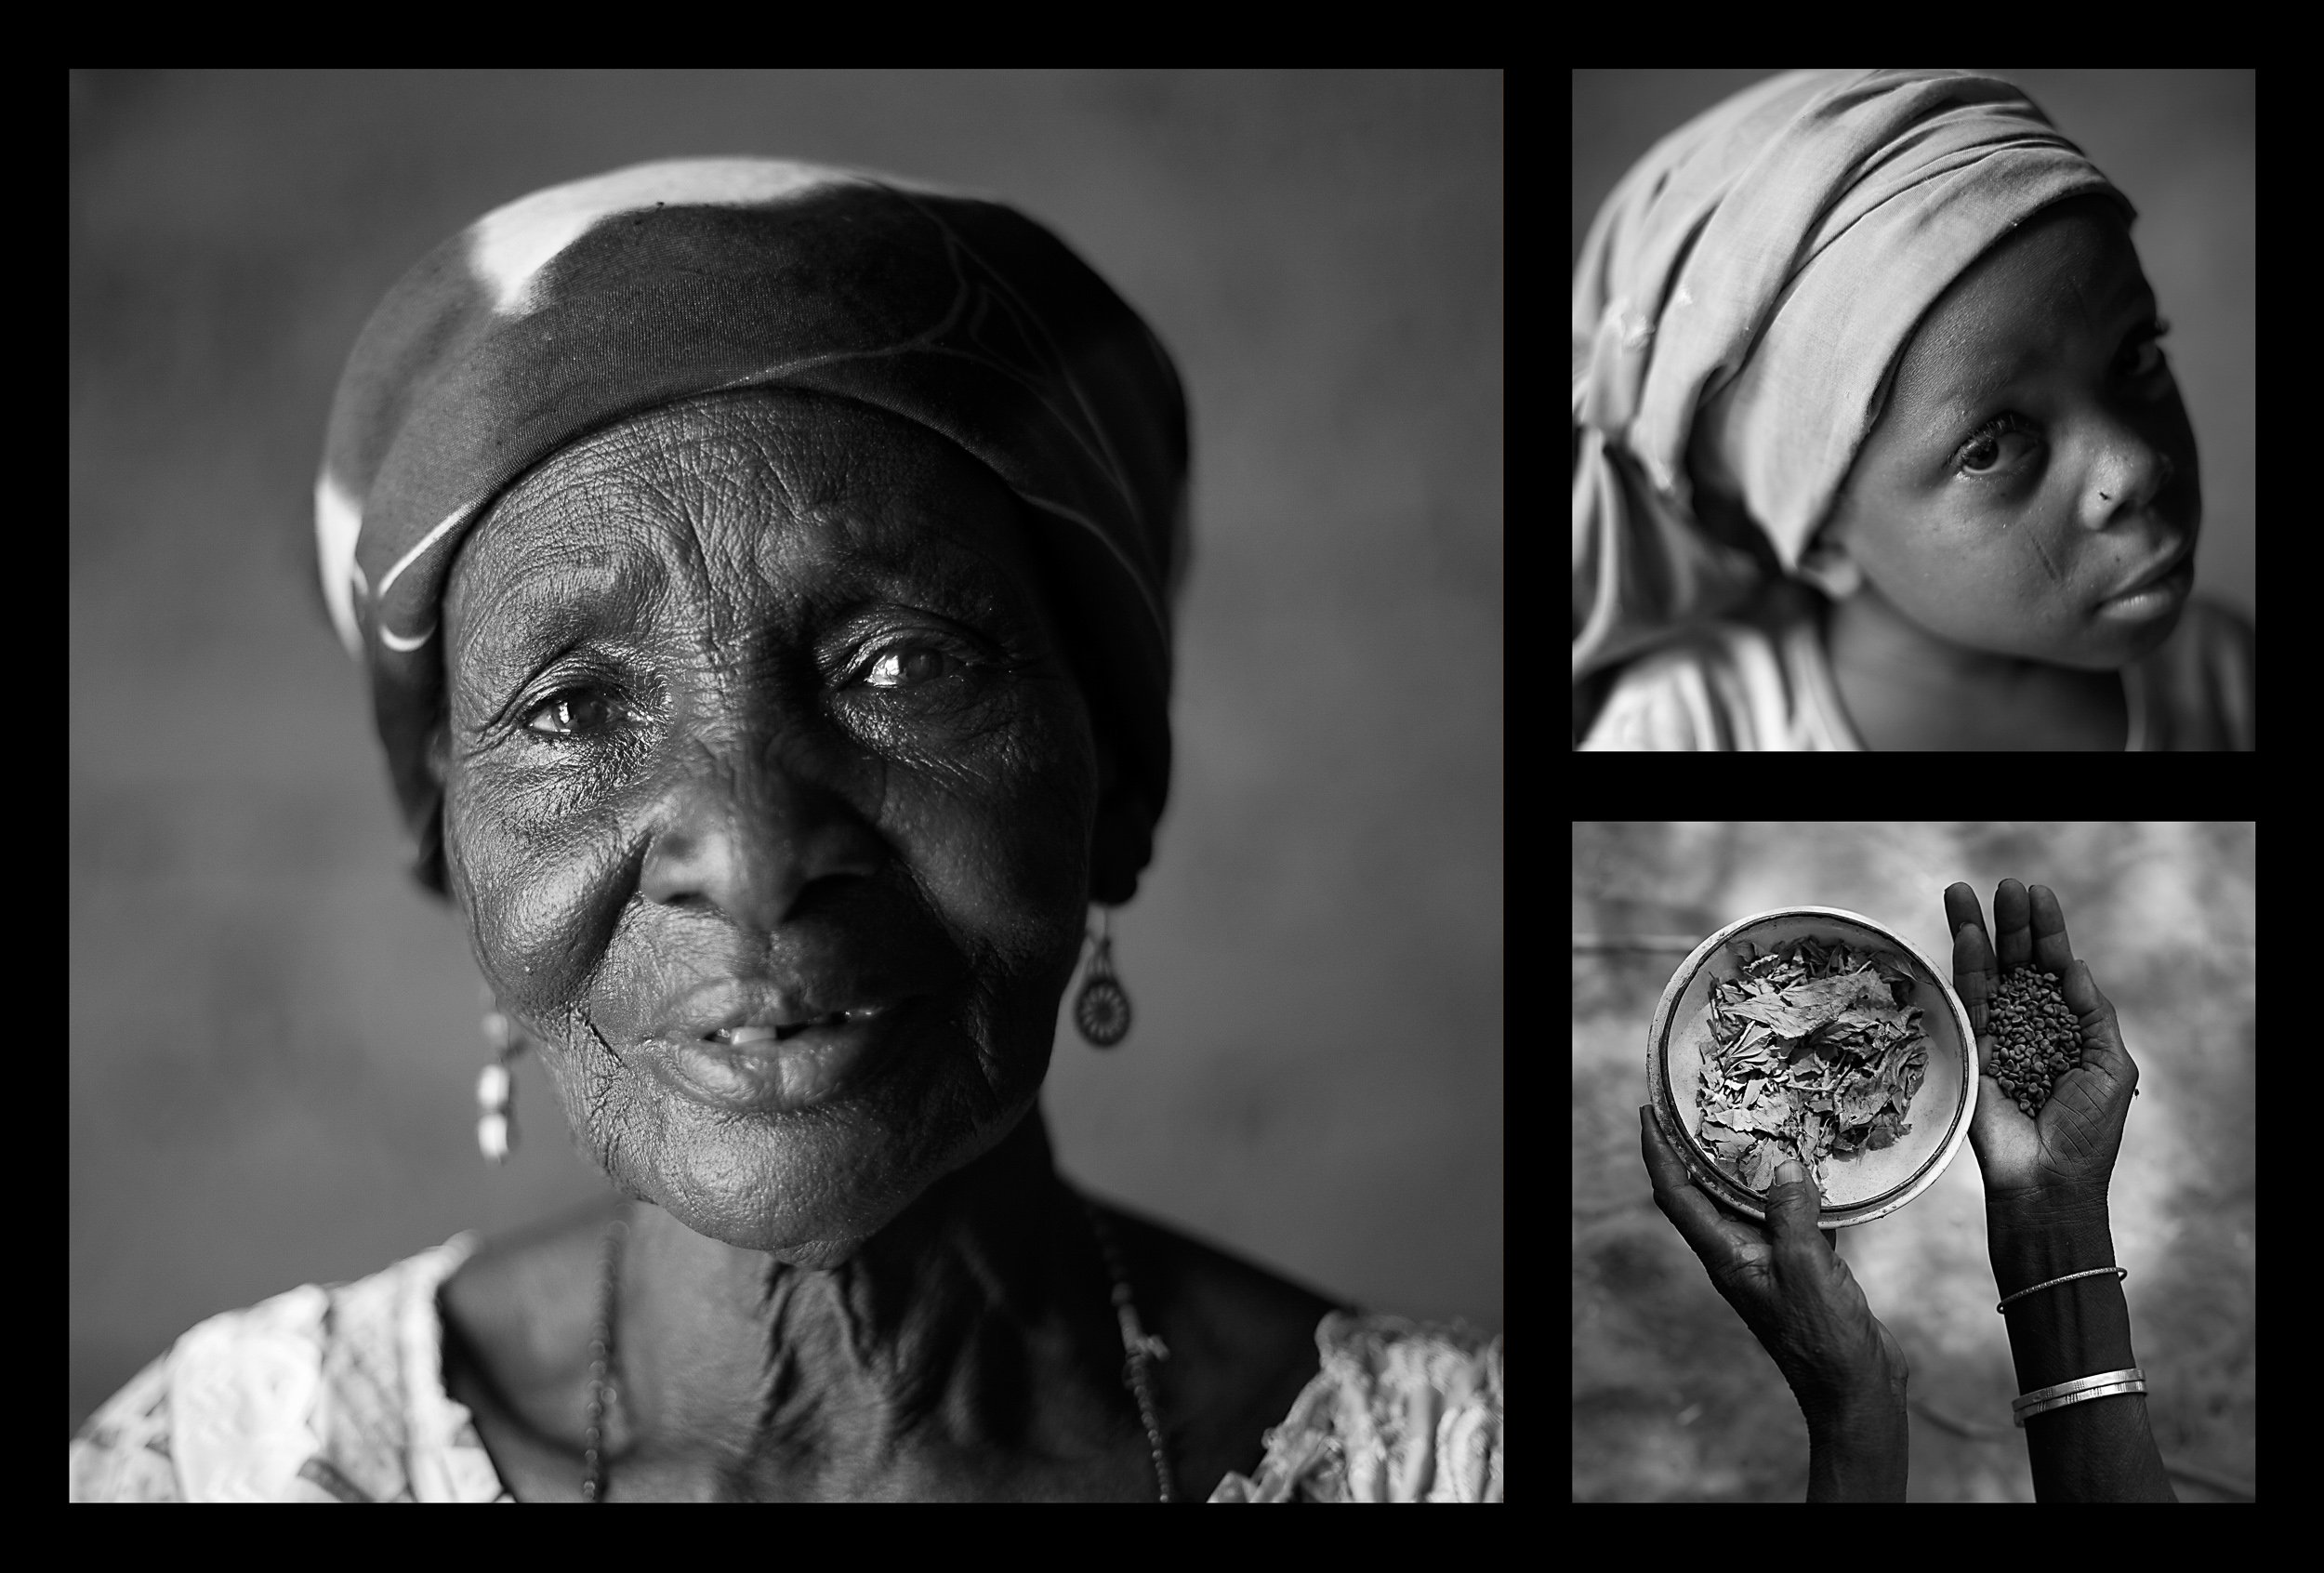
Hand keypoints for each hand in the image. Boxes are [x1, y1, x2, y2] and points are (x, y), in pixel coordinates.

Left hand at [1640, 1105, 1906, 1424]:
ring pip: (1749, 1204)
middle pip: (1704, 1193)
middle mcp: (1737, 1256)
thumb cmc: (1825, 1340)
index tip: (1649, 1113)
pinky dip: (1796, 1195)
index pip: (1675, 1195)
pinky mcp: (1800, 1269)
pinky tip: (1816, 1174)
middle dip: (1697, 1149)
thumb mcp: (1808, 1268)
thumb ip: (1792, 1215)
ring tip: (1759, 1126)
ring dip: (1751, 1168)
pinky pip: (1788, 1220)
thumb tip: (1784, 1167)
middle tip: (1701, 1106)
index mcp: (1725, 1257)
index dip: (1658, 1152)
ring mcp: (1768, 1263)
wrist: (1855, 1389)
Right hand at [1944, 880, 2142, 1217]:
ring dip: (1973, 931)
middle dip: (2009, 922)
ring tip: (1962, 892)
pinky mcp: (1967, 1052)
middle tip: (2002, 886)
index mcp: (2065, 1028)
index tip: (2036, 894)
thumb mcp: (2112, 1066)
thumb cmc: (2090, 1133)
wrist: (2050, 1181)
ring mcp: (1993, 1037)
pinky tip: (1964, 936)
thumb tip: (2073, 966)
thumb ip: (2093, 1014)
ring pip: (1983, 973)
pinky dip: (1963, 968)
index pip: (2052, 968)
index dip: (2046, 931)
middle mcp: (2026, 1026)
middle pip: (2015, 962)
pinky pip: (1965, 1003)